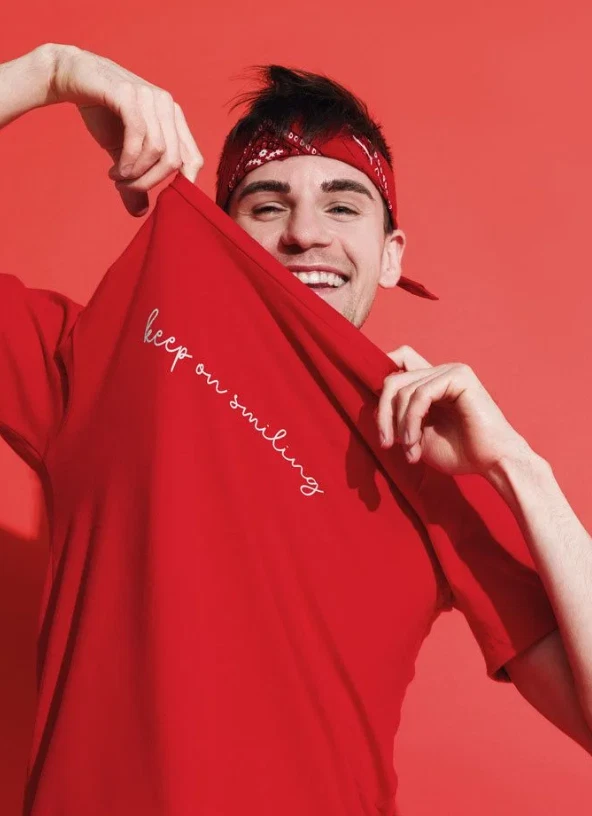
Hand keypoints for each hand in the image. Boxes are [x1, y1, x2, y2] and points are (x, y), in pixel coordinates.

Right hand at [48, 44, 202, 215]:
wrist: (70, 76)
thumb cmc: (102, 113)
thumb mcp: (122, 154)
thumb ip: (134, 179)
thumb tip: (140, 213)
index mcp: (173, 119)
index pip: (194, 159)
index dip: (186, 184)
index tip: (167, 203)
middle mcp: (167, 105)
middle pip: (175, 160)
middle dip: (150, 183)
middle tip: (126, 188)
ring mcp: (149, 97)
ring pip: (158, 150)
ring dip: (135, 174)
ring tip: (117, 178)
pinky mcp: (129, 93)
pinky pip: (138, 135)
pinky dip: (128, 160)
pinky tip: (114, 170)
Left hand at [377, 345, 529, 475]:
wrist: (492, 463)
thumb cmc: (459, 452)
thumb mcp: (416, 434)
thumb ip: (397, 417)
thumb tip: (371, 407)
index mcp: (432, 382)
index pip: (399, 361)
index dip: (381, 374)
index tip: (376, 413)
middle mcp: (440, 371)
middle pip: (393, 379)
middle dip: (383, 414)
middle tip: (386, 444)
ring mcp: (451, 371)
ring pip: (402, 389)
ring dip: (400, 425)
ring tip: (409, 451)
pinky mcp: (459, 377)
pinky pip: (420, 395)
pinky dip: (411, 421)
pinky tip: (413, 443)